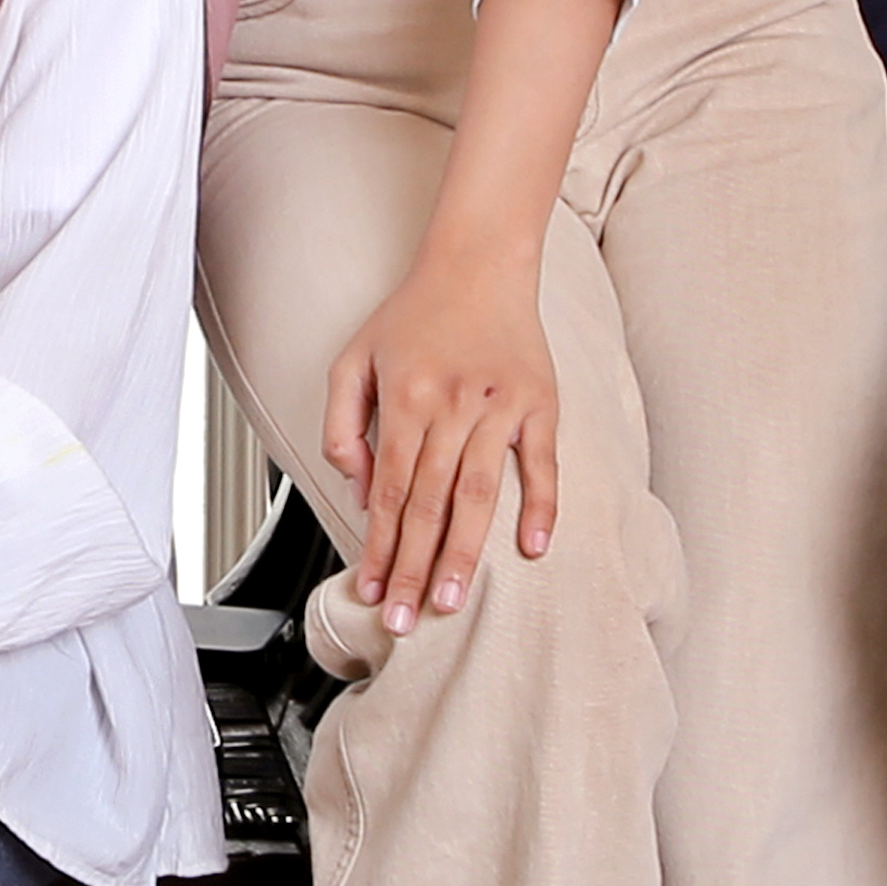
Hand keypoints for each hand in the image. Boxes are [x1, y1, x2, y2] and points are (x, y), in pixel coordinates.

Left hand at [328, 251, 559, 634]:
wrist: (477, 264)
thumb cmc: (412, 315)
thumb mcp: (353, 358)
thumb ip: (343, 425)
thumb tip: (360, 491)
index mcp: (406, 398)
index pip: (389, 491)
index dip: (380, 547)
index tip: (373, 592)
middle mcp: (453, 405)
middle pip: (430, 504)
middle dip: (415, 569)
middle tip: (406, 621)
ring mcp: (500, 406)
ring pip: (480, 495)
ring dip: (465, 554)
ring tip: (452, 602)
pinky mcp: (541, 403)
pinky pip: (543, 464)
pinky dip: (542, 507)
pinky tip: (533, 549)